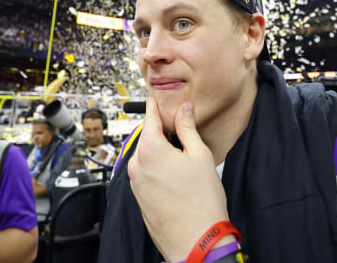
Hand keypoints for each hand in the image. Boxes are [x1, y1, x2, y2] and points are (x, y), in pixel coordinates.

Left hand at [128, 97, 228, 261]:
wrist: (196, 240)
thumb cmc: (201, 202)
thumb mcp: (200, 155)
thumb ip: (187, 128)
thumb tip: (183, 109)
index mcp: (149, 149)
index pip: (149, 117)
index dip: (156, 106)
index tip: (158, 97)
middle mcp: (136, 164)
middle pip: (147, 136)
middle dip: (162, 131)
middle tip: (181, 128)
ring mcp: (135, 182)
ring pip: (146, 155)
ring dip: (160, 151)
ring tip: (183, 156)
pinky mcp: (138, 197)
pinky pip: (146, 173)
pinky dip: (158, 167)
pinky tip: (177, 175)